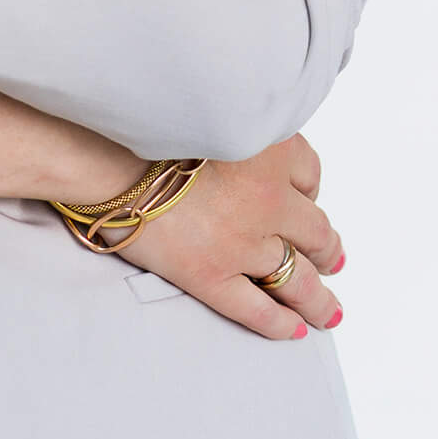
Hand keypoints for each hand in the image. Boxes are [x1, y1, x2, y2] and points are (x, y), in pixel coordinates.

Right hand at [111, 134, 345, 339]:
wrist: (105, 150)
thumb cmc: (150, 123)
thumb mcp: (210, 108)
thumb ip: (237, 128)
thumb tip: (244, 147)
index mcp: (269, 148)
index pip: (309, 174)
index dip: (310, 192)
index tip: (308, 202)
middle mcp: (267, 197)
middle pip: (315, 231)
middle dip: (326, 249)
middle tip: (332, 259)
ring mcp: (243, 241)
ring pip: (297, 278)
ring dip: (318, 298)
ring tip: (327, 311)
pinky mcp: (213, 274)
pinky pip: (257, 309)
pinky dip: (279, 323)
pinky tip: (292, 330)